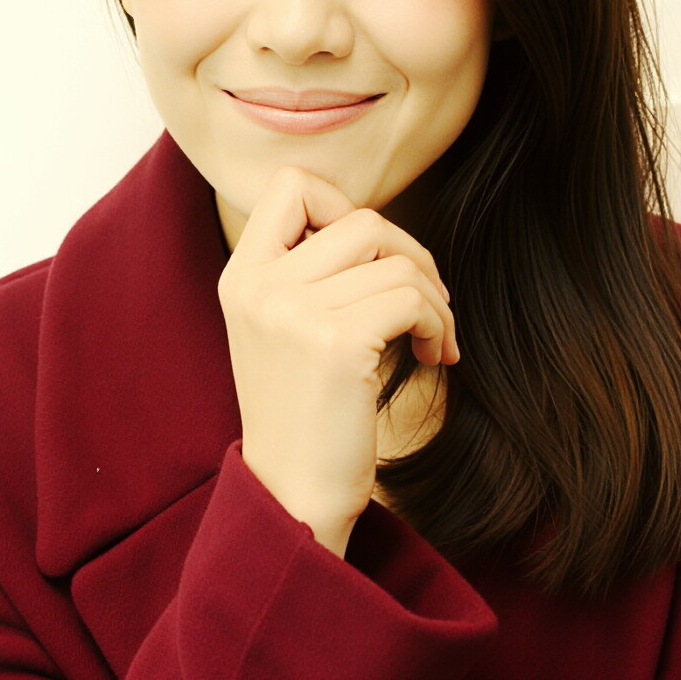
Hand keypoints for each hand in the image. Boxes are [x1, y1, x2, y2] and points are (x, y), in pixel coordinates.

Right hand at [217, 165, 457, 555]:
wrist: (294, 496)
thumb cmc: (304, 410)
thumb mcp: (283, 326)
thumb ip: (311, 269)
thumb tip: (381, 225)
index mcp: (241, 275)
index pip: (292, 183)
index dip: (344, 205)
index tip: (370, 257)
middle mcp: (260, 285)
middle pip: (363, 219)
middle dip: (410, 255)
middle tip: (424, 304)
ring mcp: (293, 312)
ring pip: (397, 261)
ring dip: (434, 299)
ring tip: (433, 339)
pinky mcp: (336, 344)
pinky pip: (412, 300)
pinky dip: (439, 324)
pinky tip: (436, 356)